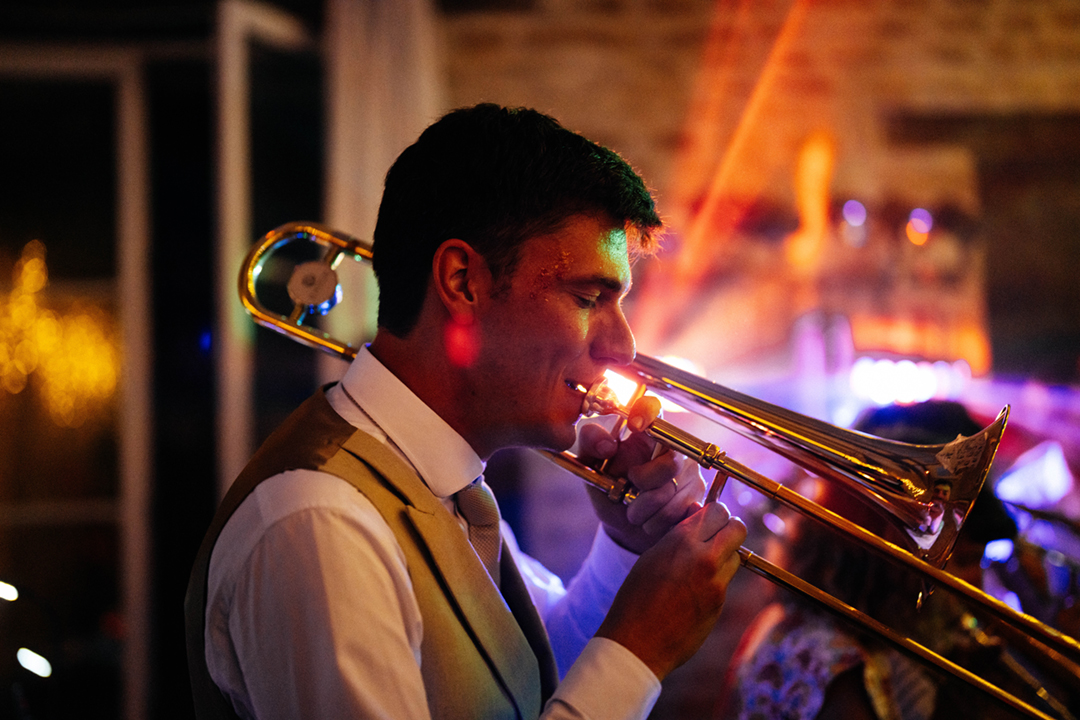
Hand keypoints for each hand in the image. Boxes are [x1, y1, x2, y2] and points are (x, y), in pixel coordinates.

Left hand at [577, 396, 706, 552]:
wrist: (626, 526)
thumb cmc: (611, 490)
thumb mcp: (592, 468)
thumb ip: (591, 446)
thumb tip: (606, 443)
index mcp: (646, 433)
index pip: (654, 409)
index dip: (647, 412)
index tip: (634, 425)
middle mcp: (674, 448)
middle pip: (670, 463)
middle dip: (643, 483)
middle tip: (628, 489)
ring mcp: (691, 472)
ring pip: (672, 493)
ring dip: (644, 509)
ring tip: (633, 511)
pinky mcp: (698, 497)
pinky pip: (680, 512)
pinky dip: (657, 521)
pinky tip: (649, 520)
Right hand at [596, 501, 745, 679]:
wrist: (639, 641)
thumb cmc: (637, 596)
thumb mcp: (652, 556)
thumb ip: (679, 534)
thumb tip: (697, 512)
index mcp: (682, 540)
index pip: (718, 510)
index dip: (714, 514)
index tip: (707, 521)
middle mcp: (704, 557)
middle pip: (737, 528)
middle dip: (729, 529)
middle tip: (715, 537)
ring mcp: (715, 582)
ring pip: (737, 555)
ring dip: (726, 555)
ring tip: (703, 564)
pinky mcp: (719, 603)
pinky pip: (726, 580)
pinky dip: (717, 578)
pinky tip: (696, 587)